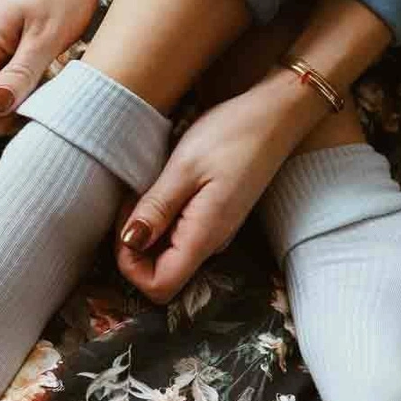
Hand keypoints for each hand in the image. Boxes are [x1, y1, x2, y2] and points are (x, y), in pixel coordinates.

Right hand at [0, 0, 106, 134]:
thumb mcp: (47, 35)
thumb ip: (20, 73)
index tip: (26, 112)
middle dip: (2, 117)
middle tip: (42, 104)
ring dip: (16, 104)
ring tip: (49, 90)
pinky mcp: (11, 48)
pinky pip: (6, 83)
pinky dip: (26, 90)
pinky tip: (50, 80)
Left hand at [115, 69, 330, 302]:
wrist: (276, 114)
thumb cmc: (233, 133)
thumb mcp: (185, 167)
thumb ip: (155, 208)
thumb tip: (128, 243)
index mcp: (204, 236)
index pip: (160, 287)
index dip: (130, 266)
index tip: (123, 227)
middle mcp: (211, 242)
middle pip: (161, 272)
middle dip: (133, 245)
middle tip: (131, 201)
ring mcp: (214, 230)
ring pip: (167, 251)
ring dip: (146, 227)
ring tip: (144, 188)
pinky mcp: (214, 216)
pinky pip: (179, 232)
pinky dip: (160, 216)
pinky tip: (160, 185)